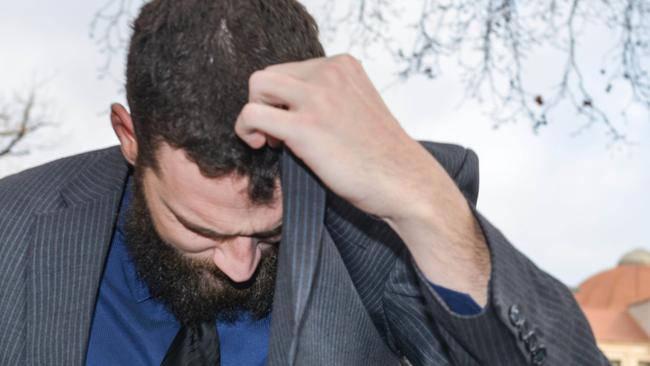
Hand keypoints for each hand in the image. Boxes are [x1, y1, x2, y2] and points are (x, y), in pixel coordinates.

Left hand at [234, 54, 437, 222]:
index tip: (294, 122)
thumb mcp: (356, 106)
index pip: (290, 69)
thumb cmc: (380, 155)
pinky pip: (252, 114)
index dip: (284, 98)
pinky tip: (264, 147)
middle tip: (279, 134)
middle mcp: (329, 73)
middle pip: (269, 75)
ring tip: (271, 140)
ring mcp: (318, 97)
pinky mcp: (305, 126)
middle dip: (266, 104)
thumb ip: (327, 95)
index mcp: (343, 65)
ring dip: (254, 114)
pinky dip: (247, 129)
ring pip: (257, 86)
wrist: (404, 181)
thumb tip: (284, 103)